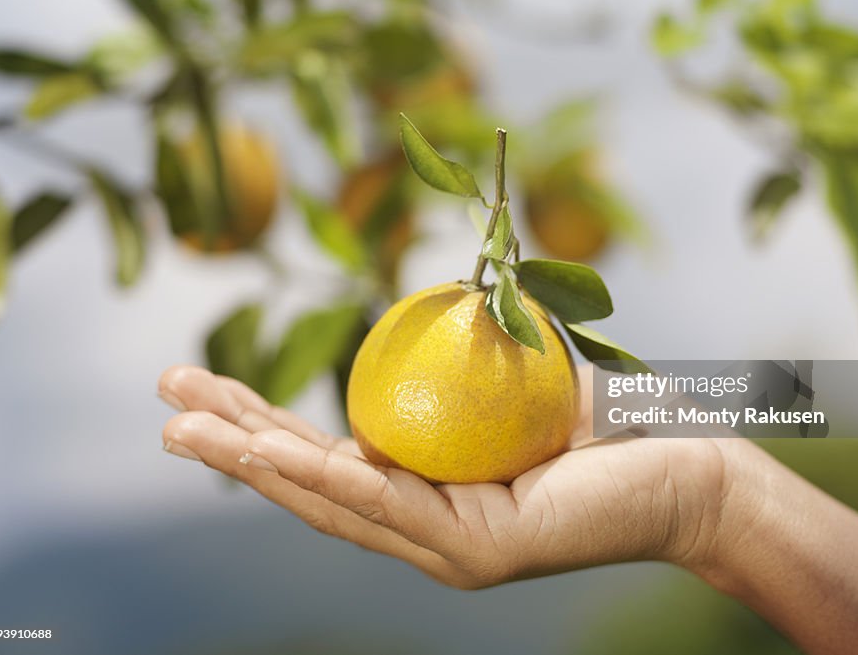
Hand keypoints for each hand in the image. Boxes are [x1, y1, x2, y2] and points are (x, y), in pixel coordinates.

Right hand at [158, 365, 745, 588]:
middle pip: (313, 487)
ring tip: (182, 430)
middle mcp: (429, 529)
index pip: (332, 461)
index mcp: (431, 493)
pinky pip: (388, 503)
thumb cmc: (613, 418)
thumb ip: (463, 357)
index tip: (205, 390)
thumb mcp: (516, 377)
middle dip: (234, 446)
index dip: (262, 428)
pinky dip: (323, 474)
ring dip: (252, 465)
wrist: (694, 464)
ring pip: (332, 502)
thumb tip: (427, 305)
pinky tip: (267, 452)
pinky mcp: (477, 552)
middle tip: (163, 408)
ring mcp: (448, 549)